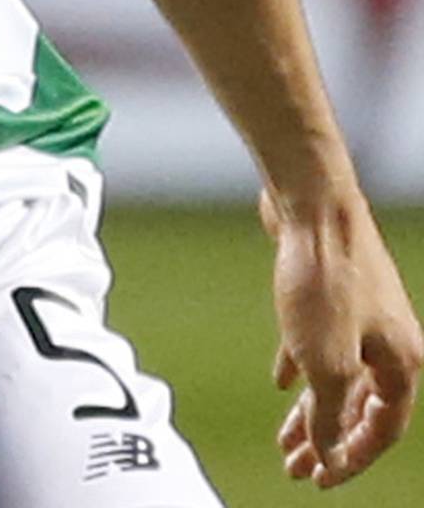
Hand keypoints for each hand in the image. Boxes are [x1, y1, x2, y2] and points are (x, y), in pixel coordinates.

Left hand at [262, 187, 422, 487]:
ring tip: (283, 441)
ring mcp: (359, 315)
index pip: (382, 430)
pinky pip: (316, 343)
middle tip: (295, 469)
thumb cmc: (325, 281)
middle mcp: (388, 340)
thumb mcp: (325, 361)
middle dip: (329, 441)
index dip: (352, 459)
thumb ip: (328, 412)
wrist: (310, 204)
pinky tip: (280, 384)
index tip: (319, 480)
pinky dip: (300, 367)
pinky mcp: (327, 293)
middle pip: (359, 406)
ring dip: (311, 410)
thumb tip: (327, 450)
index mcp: (401, 362)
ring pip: (336, 376)